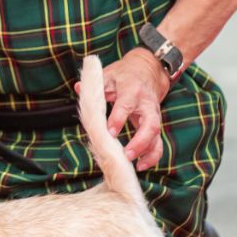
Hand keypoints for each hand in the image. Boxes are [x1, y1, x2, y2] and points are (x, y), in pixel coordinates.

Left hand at [98, 49, 170, 171]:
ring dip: (148, 152)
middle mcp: (146, 104)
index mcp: (132, 90)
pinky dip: (153, 155)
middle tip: (127, 155)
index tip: (110, 132)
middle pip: (150, 124)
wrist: (148, 70)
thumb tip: (78, 87)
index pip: (126, 105)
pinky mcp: (156, 123)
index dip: (119, 119)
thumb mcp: (108, 74)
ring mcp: (154, 114)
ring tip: (137, 166)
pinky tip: (141, 165)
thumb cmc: (124, 75)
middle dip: (140, 141)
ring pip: (157, 135)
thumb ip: (95, 85)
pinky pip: (158, 141)